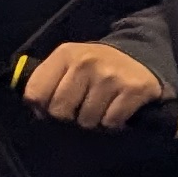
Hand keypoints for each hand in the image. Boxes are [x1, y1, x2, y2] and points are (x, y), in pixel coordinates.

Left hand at [21, 40, 169, 131]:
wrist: (142, 58)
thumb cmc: (97, 67)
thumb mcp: (69, 63)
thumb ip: (47, 82)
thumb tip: (38, 113)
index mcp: (65, 54)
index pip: (35, 94)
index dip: (43, 107)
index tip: (55, 105)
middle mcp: (86, 62)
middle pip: (60, 111)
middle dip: (70, 116)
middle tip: (82, 107)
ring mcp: (111, 76)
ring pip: (86, 120)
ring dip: (94, 120)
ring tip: (102, 107)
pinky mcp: (133, 89)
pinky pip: (111, 122)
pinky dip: (114, 122)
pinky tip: (117, 109)